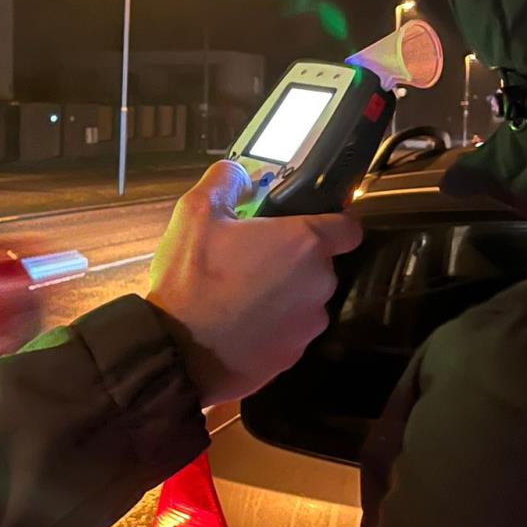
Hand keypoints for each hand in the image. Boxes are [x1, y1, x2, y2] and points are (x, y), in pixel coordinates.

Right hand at [146, 160, 362, 404]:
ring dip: (285, 294)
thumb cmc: (191, 280)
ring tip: (242, 296)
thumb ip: (224, 181)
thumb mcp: (194, 214)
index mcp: (303, 243)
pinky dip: (274, 326)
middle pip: (320, 264)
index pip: (348, 227)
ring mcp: (309, 323)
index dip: (332, 222)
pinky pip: (291, 330)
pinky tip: (240, 324)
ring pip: (305, 298)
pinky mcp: (295, 355)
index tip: (307, 224)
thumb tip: (239, 171)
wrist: (178, 352)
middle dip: (294, 260)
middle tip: (251, 259)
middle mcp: (318, 282)